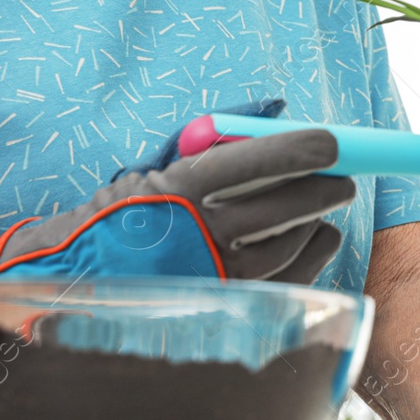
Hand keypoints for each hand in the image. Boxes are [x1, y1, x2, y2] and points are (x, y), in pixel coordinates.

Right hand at [0, 129, 355, 283]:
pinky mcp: (227, 309)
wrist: (76, 282)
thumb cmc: (124, 215)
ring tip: (325, 207)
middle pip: (284, 207)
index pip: (253, 162)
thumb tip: (277, 110)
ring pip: (292, 245)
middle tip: (343, 177)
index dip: (300, 149)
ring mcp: (214, 276)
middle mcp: (198, 234)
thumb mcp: (157, 166)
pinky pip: (290, 280)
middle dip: (325, 187)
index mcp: (178, 189)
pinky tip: (316, 237)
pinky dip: (313, 255)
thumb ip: (216, 139)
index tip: (333, 142)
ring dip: (317, 220)